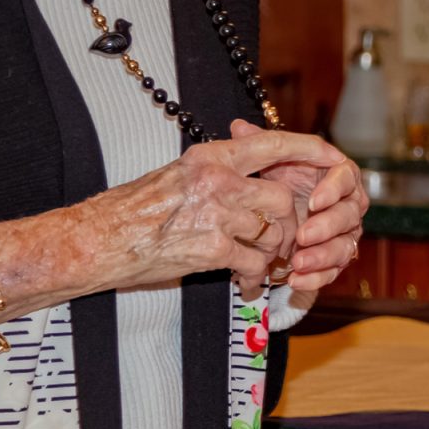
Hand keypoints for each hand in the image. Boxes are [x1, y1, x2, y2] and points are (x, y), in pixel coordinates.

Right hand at [0, 130, 343, 315]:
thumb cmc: (134, 210)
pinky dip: (254, 278)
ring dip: (271, 254)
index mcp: (211, 157)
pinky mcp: (210, 249)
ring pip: (272, 233)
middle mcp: (217, 180)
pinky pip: (253, 264)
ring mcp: (215, 214)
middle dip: (288, 225)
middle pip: (281, 199)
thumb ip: (219, 171)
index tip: (331, 159)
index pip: (273, 143)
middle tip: (281, 241)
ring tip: (260, 264)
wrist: (97, 240)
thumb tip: (255, 175)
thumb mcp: (179, 175)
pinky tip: (245, 285)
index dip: (308, 151)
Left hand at [230, 119, 368, 296]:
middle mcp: (347, 203)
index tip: (313, 200)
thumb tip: (238, 127)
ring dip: (323, 255)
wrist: (271, 216)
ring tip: (298, 262)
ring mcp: (344, 233)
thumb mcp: (265, 162)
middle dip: (328, 226)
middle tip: (303, 235)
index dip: (333, 189)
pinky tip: (295, 280)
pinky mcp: (334, 258)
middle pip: (350, 214)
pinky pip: (334, 270)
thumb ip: (258, 145)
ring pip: (346, 246)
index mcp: (336, 175)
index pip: (346, 177)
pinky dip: (316, 277)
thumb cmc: (274, 182)